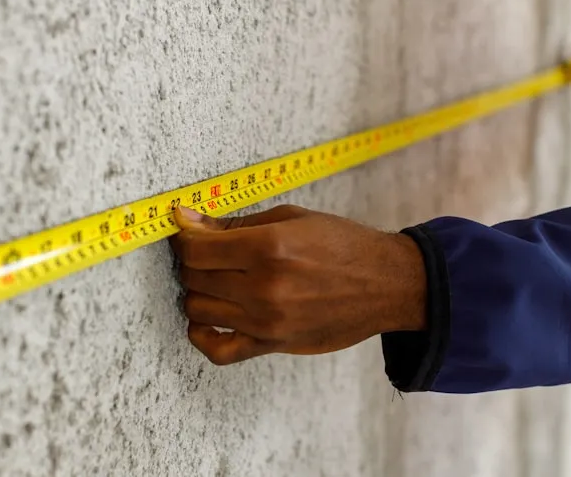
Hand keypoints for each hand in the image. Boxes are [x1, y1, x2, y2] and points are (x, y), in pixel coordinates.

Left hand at [170, 205, 426, 364]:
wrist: (386, 284)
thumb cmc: (343, 245)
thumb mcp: (291, 218)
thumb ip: (236, 223)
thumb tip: (188, 220)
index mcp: (268, 247)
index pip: (196, 248)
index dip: (184, 235)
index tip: (186, 228)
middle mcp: (264, 287)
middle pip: (194, 277)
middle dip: (192, 260)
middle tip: (206, 250)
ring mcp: (267, 321)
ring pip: (197, 309)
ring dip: (198, 291)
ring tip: (215, 279)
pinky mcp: (273, 344)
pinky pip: (219, 351)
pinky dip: (203, 336)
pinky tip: (208, 319)